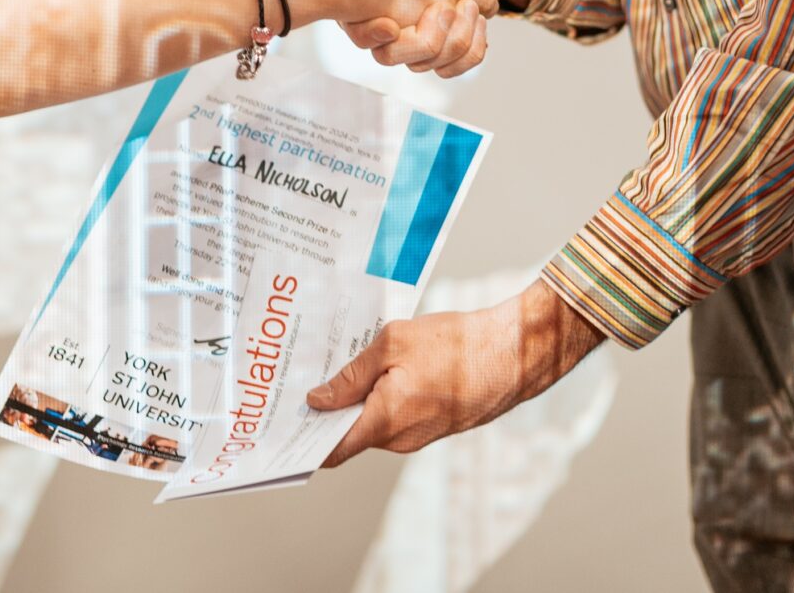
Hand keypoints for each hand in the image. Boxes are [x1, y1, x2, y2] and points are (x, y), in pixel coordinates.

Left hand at [307, 280, 602, 463]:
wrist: (512, 355)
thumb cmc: (455, 345)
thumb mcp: (393, 343)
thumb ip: (351, 375)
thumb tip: (318, 399)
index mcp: (385, 420)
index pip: (333, 449)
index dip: (304, 442)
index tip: (281, 427)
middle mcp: (400, 439)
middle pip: (349, 434)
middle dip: (327, 412)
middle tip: (304, 379)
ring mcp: (420, 436)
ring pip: (374, 424)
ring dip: (357, 402)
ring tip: (340, 365)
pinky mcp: (434, 426)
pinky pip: (396, 418)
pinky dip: (381, 400)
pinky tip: (377, 370)